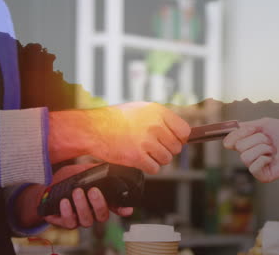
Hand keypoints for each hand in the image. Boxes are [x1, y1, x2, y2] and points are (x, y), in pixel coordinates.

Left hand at [15, 164, 132, 229]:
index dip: (122, 209)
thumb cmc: (66, 181)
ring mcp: (80, 219)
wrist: (44, 190)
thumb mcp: (79, 172)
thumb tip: (106, 165)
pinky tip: (64, 202)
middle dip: (99, 203)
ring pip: (87, 220)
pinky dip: (67, 212)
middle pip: (102, 215)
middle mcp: (92, 212)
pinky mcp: (66, 223)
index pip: (115, 207)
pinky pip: (70, 223)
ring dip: (82, 206)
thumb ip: (92, 170)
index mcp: (99, 200)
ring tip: (76, 192)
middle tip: (92, 190)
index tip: (127, 209)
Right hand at [49, 102, 190, 173]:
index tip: (172, 141)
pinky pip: (154, 168)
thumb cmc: (116, 119)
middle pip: (176, 148)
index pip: (184, 131)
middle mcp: (154, 125)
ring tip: (143, 151)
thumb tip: (182, 133)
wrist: (94, 128)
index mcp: (158, 112)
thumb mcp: (142, 109)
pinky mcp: (137, 157)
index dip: (179, 138)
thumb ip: (162, 119)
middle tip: (152, 147)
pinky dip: (148, 167)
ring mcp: (146, 141)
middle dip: (166, 150)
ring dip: (156, 159)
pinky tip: (138, 158)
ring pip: (166, 159)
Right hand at [223, 118, 278, 181]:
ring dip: (262, 148)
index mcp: (250, 143)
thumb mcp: (265, 124)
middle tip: (270, 140)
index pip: (231, 141)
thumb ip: (247, 126)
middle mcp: (251, 154)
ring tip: (273, 149)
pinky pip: (252, 168)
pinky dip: (263, 159)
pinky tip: (273, 159)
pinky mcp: (263, 176)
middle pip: (238, 147)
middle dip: (256, 139)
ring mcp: (256, 166)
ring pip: (244, 156)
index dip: (236, 135)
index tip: (249, 130)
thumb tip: (230, 132)